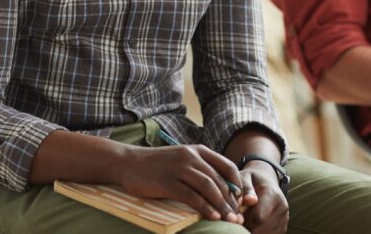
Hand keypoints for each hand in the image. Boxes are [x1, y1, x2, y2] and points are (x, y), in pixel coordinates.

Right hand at [119, 144, 243, 223]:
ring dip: (221, 206)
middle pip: (219, 180)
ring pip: (208, 187)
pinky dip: (204, 207)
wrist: (129, 162)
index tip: (242, 201)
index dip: (238, 185)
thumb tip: (224, 190)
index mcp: (198, 150)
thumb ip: (201, 169)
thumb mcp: (182, 159)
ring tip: (230, 220)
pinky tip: (212, 217)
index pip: (227, 166)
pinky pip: (191, 196)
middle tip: (238, 217)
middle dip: (231, 201)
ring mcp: (178, 168)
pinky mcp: (167, 182)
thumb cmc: (158, 164)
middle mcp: (190, 157)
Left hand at [239, 162, 288, 233]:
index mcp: (273, 194)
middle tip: (237, 220)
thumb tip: (248, 201)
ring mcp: (284, 218)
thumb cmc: (252, 179)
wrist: (267, 181)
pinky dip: (259, 232)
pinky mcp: (283, 227)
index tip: (234, 216)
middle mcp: (282, 207)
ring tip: (245, 220)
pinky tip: (252, 224)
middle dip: (247, 226)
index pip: (258, 217)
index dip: (243, 220)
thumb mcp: (246, 176)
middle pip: (261, 228)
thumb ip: (246, 188)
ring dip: (252, 230)